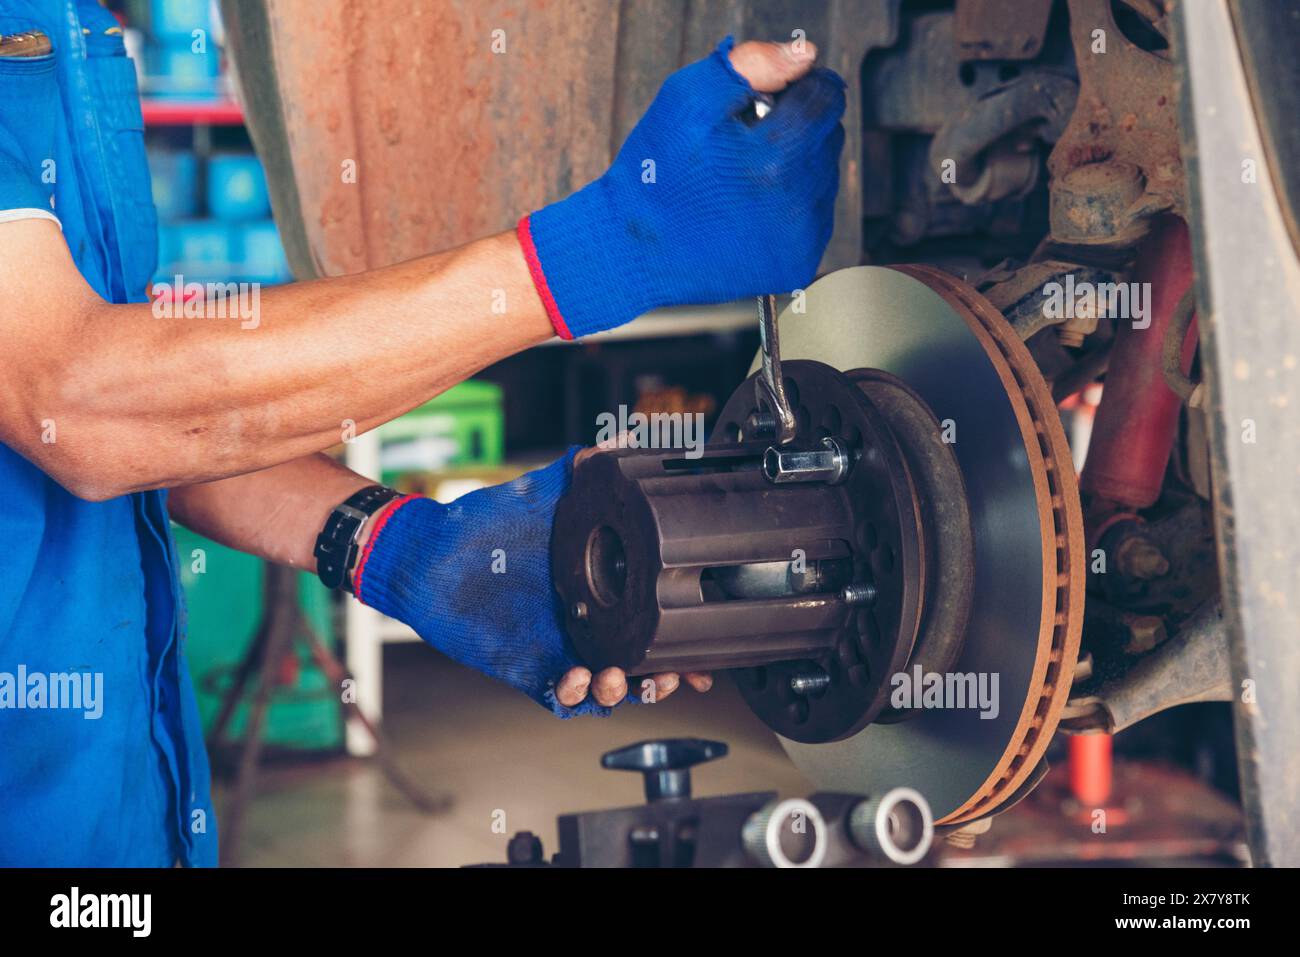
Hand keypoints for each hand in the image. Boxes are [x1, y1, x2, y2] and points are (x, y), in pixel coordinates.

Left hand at [351, 449, 709, 715]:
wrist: (427, 553)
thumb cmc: (483, 525)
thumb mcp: (540, 495)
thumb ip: (580, 472)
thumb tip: (623, 442)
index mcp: (595, 592)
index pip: (648, 623)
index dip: (678, 642)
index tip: (702, 652)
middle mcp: (582, 626)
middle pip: (637, 667)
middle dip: (660, 678)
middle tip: (670, 675)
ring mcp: (556, 650)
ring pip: (603, 691)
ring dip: (618, 691)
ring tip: (616, 677)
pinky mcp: (525, 668)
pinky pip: (557, 699)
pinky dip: (572, 696)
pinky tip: (576, 677)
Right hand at [518, 36, 845, 339]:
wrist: (633, 255)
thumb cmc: (655, 175)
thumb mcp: (688, 100)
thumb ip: (752, 65)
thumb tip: (805, 57)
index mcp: (776, 159)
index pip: (825, 97)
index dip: (798, 87)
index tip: (768, 98)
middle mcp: (797, 204)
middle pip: (829, 137)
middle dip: (795, 129)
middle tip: (743, 144)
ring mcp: (800, 240)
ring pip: (825, 177)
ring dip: (795, 168)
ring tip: (741, 181)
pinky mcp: (796, 264)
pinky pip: (815, 218)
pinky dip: (790, 206)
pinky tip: (749, 210)